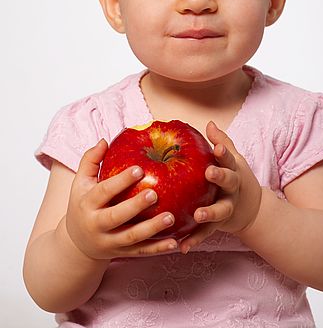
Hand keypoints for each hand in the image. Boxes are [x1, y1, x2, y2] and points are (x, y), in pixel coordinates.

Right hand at [65, 139, 177, 259]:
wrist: (76, 244)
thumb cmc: (83, 204)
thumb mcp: (80, 182)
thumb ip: (90, 160)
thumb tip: (104, 141)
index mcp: (88, 204)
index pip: (104, 191)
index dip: (120, 180)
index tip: (139, 168)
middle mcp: (97, 224)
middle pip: (116, 217)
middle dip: (135, 206)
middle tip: (155, 194)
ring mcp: (109, 242)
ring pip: (132, 238)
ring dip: (152, 229)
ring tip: (171, 217)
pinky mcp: (122, 253)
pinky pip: (141, 252)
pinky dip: (158, 249)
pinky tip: (175, 243)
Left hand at [179, 121, 261, 253]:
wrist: (252, 208)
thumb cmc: (235, 177)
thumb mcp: (233, 159)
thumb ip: (222, 142)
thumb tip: (209, 123)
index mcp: (234, 170)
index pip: (229, 158)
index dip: (224, 151)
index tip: (217, 146)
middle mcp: (233, 189)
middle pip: (229, 181)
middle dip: (220, 177)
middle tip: (209, 173)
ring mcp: (228, 207)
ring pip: (220, 210)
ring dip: (209, 213)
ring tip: (198, 214)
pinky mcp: (220, 224)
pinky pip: (207, 233)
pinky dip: (195, 240)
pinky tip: (183, 247)